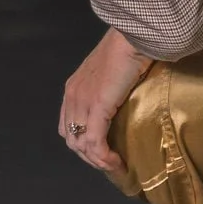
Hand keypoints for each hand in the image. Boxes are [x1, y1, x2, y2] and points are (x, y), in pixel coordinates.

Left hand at [60, 28, 154, 170]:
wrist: (133, 37)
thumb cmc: (130, 48)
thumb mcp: (114, 72)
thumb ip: (111, 87)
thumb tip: (124, 100)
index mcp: (73, 88)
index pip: (69, 125)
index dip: (83, 143)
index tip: (104, 151)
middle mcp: (72, 97)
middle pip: (71, 139)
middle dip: (89, 156)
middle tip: (111, 164)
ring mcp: (82, 103)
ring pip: (81, 144)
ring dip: (97, 161)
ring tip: (115, 166)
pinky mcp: (97, 108)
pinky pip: (95, 142)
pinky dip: (103, 157)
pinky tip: (116, 162)